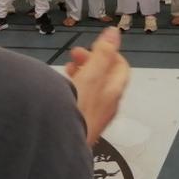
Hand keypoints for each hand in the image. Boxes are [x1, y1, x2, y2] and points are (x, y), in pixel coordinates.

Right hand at [64, 28, 129, 145]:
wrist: (58, 147)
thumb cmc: (75, 109)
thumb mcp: (91, 76)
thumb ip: (103, 54)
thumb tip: (115, 32)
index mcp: (113, 92)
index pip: (120, 67)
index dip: (107, 53)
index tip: (89, 48)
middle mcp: (108, 106)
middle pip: (106, 78)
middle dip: (91, 61)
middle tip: (72, 56)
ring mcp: (95, 118)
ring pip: (93, 90)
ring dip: (81, 75)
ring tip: (65, 70)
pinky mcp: (81, 126)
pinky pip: (82, 102)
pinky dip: (74, 90)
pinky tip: (60, 91)